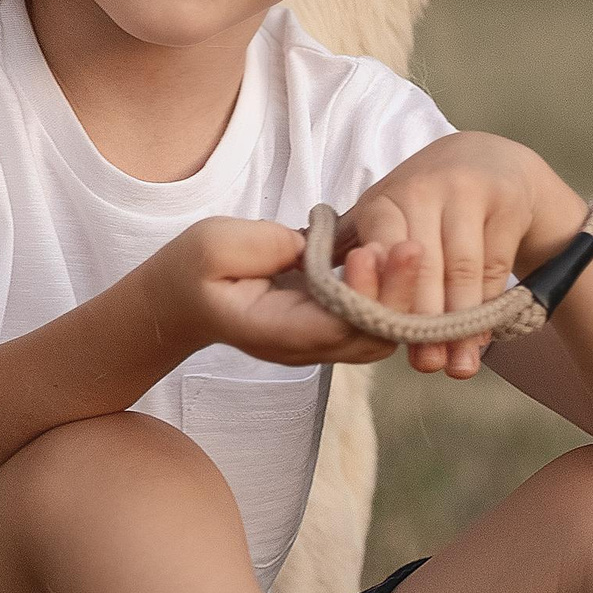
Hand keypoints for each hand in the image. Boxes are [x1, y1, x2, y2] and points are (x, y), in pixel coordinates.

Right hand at [144, 216, 412, 371]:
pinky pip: (371, 323)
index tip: (373, 250)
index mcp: (274, 331)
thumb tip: (314, 246)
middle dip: (396, 296)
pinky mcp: (327, 328)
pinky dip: (389, 296)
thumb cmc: (195, 270)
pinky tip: (397, 259)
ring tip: (409, 248)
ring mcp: (317, 343)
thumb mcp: (215, 246)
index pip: (335, 326)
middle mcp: (303, 347)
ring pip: (378, 336)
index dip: (364, 294)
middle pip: (368, 338)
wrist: (181, 298)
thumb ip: (265, 246)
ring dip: (399, 297)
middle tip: (411, 245)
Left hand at [331, 132, 588, 378]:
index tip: (386, 337)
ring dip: (461, 323)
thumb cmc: (427, 201)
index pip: (382, 253)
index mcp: (386, 199)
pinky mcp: (506, 204)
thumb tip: (313, 287)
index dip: (385, 297)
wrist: (490, 161)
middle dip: (424, 321)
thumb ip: (356, 249)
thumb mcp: (388, 215)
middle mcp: (425, 190)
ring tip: (458, 365)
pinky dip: (489, 306)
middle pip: (425, 266)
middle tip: (427, 364)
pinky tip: (482, 336)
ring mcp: (468, 194)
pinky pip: (495, 265)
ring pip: (463, 269)